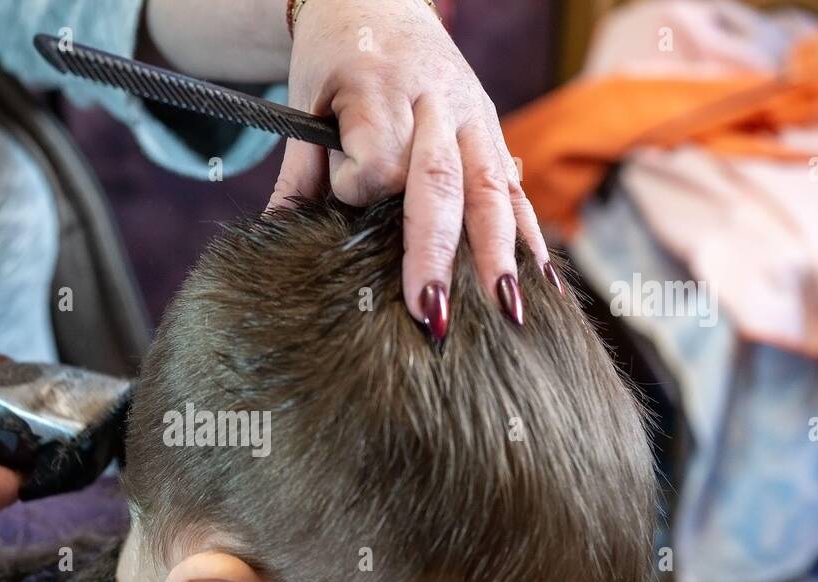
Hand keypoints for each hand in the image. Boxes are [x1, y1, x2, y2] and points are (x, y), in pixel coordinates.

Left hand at [268, 0, 550, 334]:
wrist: (378, 1)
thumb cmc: (334, 58)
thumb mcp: (304, 105)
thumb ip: (297, 176)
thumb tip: (273, 242)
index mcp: (379, 87)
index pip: (376, 161)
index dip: (355, 188)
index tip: (341, 190)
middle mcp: (435, 100)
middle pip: (440, 184)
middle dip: (436, 253)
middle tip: (430, 314)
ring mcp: (474, 114)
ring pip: (490, 189)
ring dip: (499, 255)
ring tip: (505, 312)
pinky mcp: (493, 129)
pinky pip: (514, 188)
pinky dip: (529, 236)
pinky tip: (543, 284)